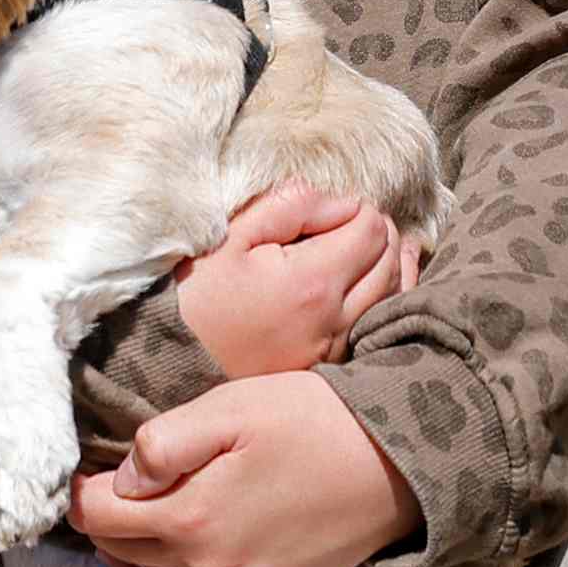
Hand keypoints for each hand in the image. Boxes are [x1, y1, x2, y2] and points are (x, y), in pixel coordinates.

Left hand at [65, 370, 417, 566]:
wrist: (395, 463)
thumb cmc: (311, 421)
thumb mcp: (231, 408)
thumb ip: (164, 443)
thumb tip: (120, 480)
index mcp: (191, 518)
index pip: (97, 516)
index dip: (79, 491)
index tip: (82, 469)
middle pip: (120, 552)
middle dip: (100, 521)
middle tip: (100, 491)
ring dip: (128, 555)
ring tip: (124, 522)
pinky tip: (162, 559)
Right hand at [178, 183, 427, 378]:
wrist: (174, 356)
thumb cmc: (198, 293)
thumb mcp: (234, 235)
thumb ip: (293, 205)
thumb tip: (344, 202)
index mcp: (312, 282)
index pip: (371, 230)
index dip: (360, 208)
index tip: (335, 209)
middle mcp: (334, 320)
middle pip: (389, 261)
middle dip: (381, 232)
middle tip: (356, 221)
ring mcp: (335, 347)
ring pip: (393, 295)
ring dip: (392, 263)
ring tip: (383, 242)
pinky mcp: (330, 365)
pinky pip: (377, 326)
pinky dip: (386, 297)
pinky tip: (383, 279)